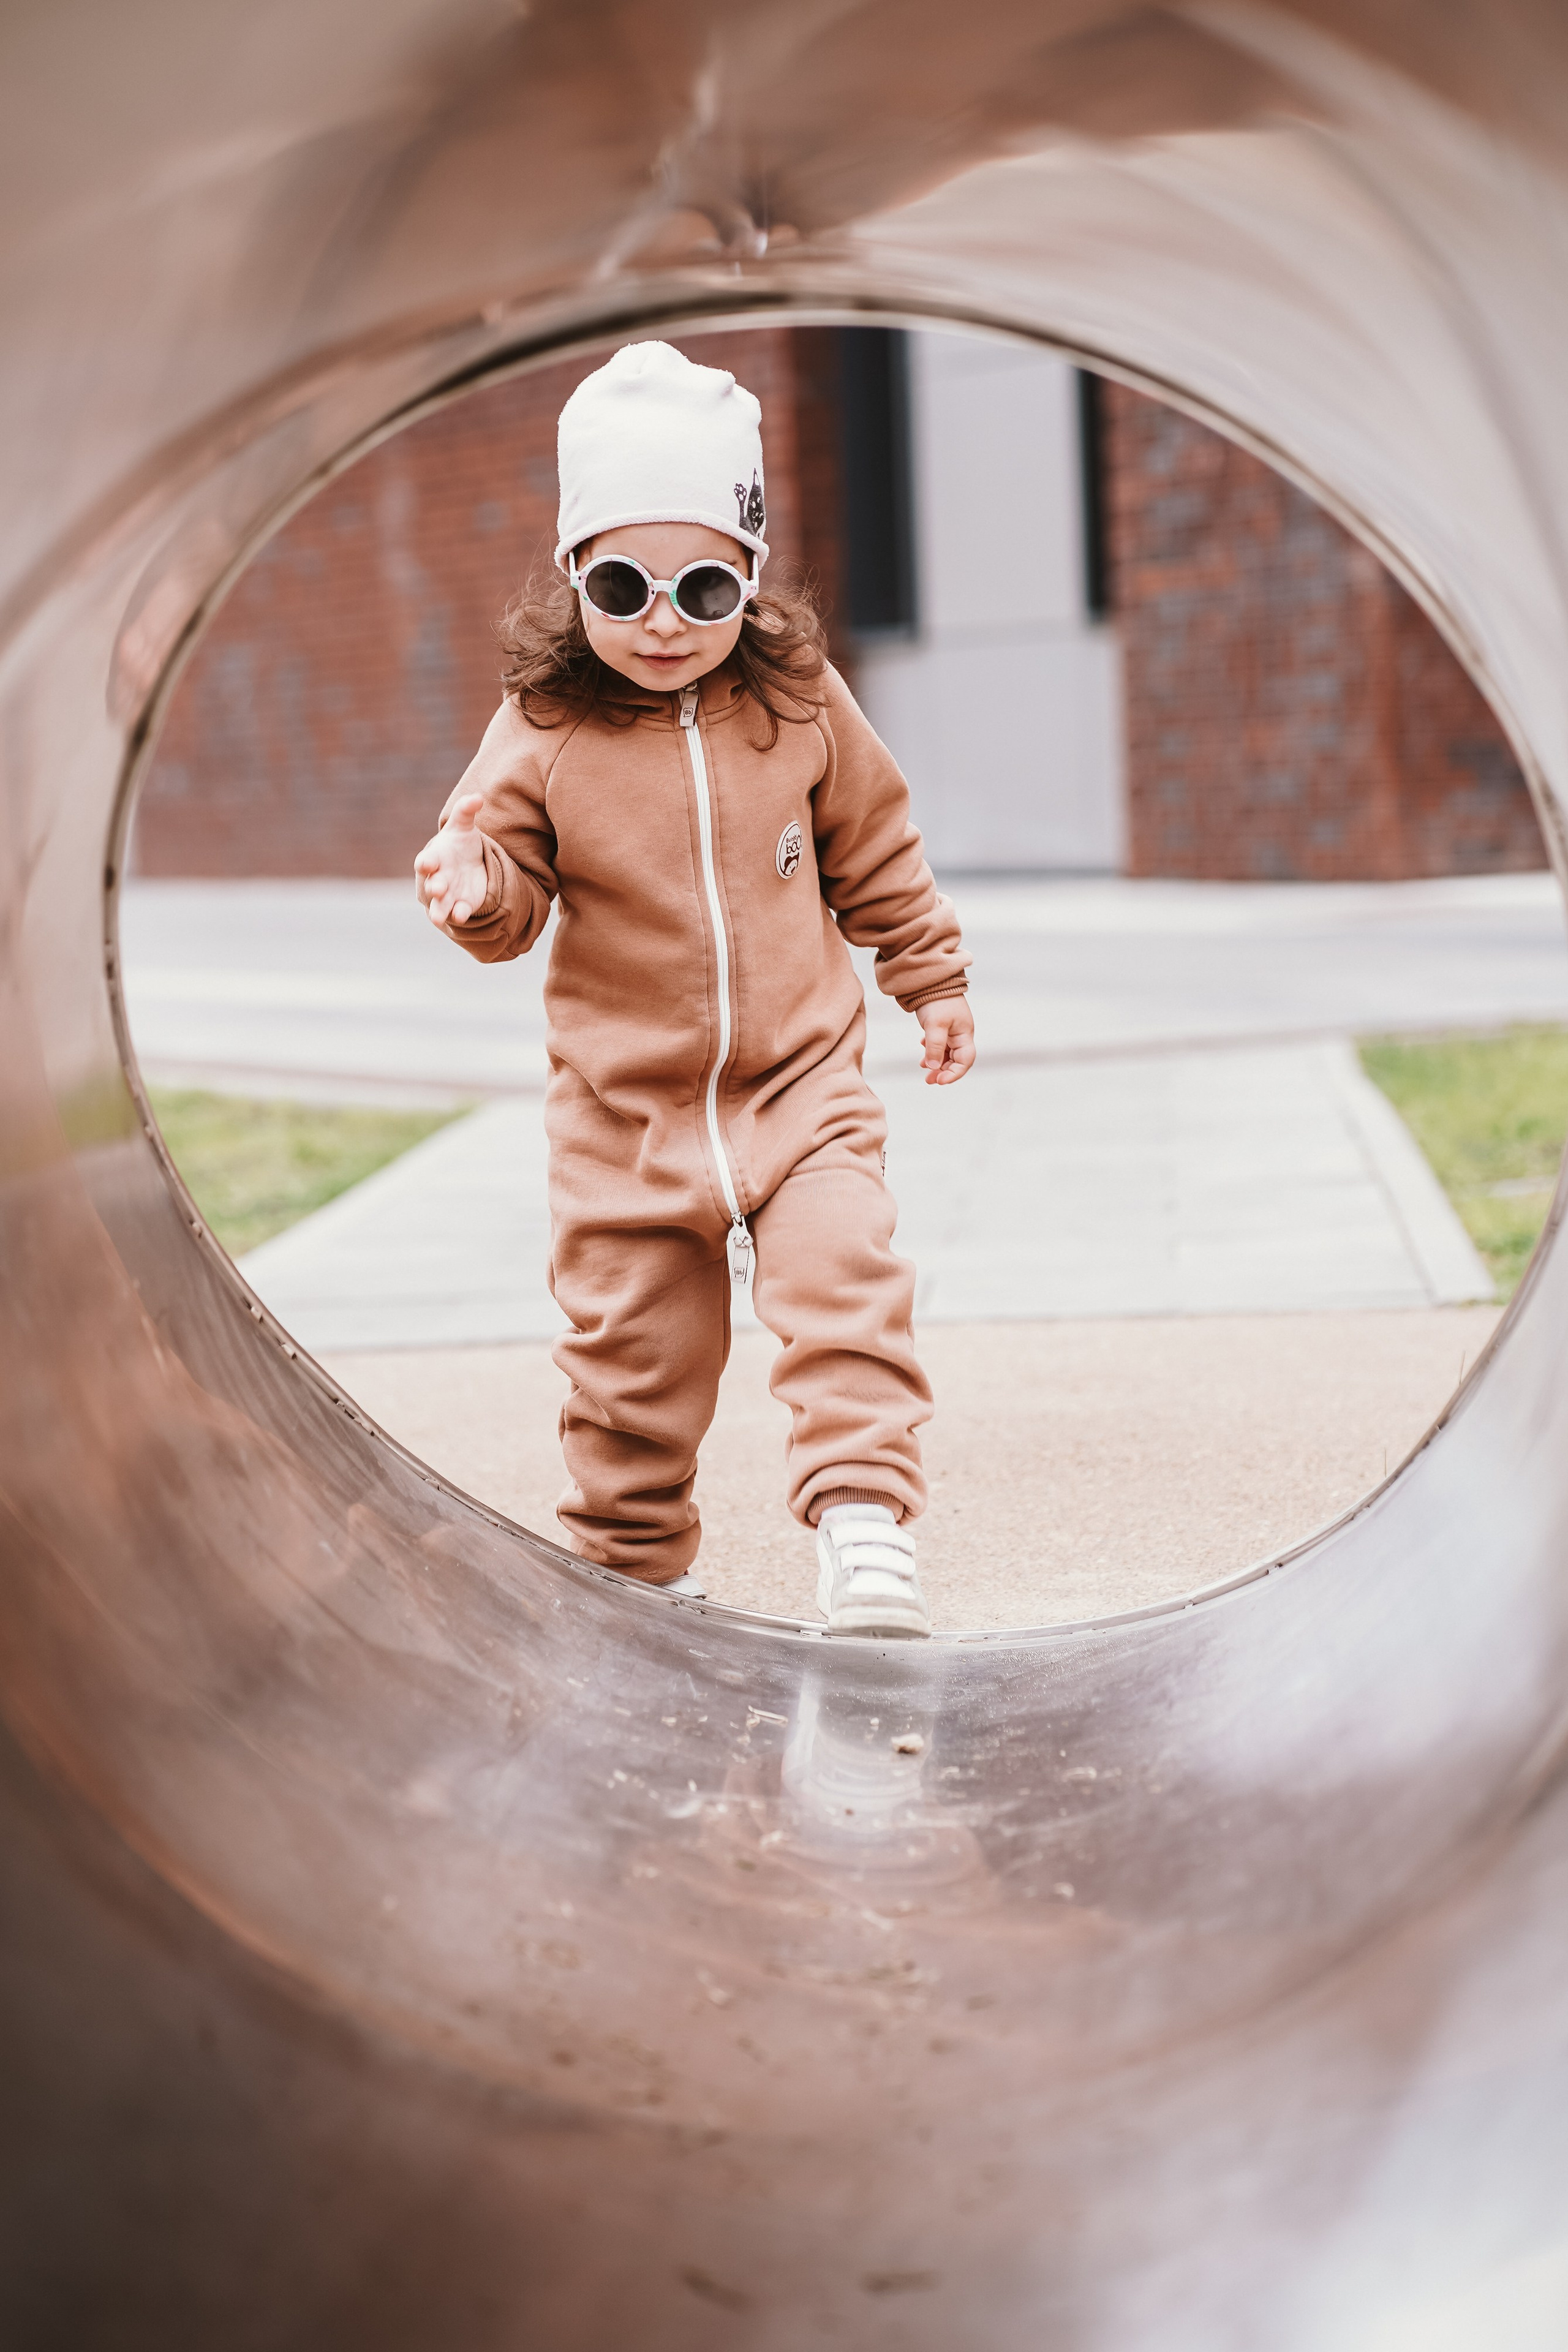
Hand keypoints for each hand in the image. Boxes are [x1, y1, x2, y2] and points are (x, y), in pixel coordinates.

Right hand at [414, 793, 488, 925]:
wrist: (470, 863)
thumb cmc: (461, 842)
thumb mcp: (464, 825)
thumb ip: (466, 810)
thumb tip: (478, 797)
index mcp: (434, 858)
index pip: (425, 861)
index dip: (425, 862)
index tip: (426, 863)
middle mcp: (437, 878)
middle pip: (431, 885)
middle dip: (434, 887)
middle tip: (437, 888)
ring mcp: (448, 894)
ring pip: (439, 906)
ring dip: (438, 911)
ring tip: (438, 918)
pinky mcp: (462, 905)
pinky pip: (458, 913)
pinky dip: (459, 914)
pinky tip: (463, 914)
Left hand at [917, 996, 974, 1084]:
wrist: (930, 979)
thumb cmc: (937, 1000)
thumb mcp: (935, 1025)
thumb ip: (935, 1047)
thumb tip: (932, 1067)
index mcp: (964, 1034)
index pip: (965, 1061)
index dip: (954, 1074)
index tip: (939, 1081)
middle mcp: (961, 1034)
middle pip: (956, 1060)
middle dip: (943, 1071)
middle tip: (928, 1080)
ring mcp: (952, 1030)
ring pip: (947, 1053)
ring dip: (936, 1063)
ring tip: (923, 1067)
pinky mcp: (942, 1026)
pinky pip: (940, 1045)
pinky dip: (931, 1051)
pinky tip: (922, 1051)